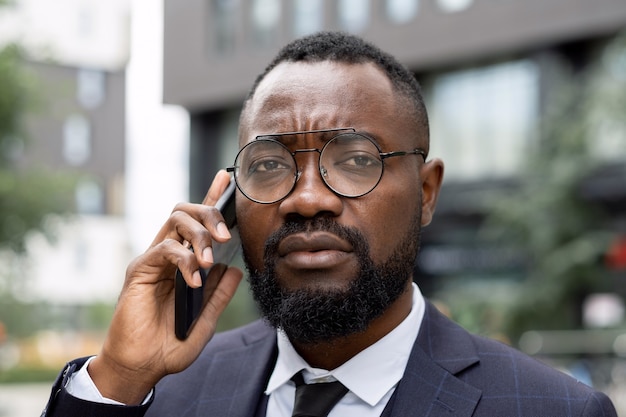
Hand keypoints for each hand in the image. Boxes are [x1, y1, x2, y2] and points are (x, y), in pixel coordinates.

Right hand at [88, 170, 242, 403]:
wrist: (141, 367)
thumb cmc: (169, 345)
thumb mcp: (205, 320)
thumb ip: (219, 295)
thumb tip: (236, 270)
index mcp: (183, 263)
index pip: (197, 223)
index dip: (211, 198)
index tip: (226, 178)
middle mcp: (166, 255)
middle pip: (185, 211)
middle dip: (209, 213)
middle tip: (226, 237)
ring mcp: (152, 260)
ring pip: (175, 221)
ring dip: (199, 235)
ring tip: (209, 262)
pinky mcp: (139, 270)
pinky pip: (164, 248)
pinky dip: (184, 260)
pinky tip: (194, 281)